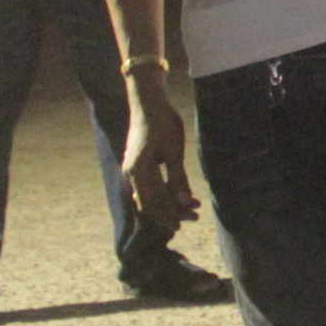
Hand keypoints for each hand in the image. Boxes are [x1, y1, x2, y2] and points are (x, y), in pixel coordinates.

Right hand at [120, 83, 199, 231]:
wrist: (148, 102)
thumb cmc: (162, 124)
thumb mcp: (174, 151)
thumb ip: (177, 178)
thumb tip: (184, 202)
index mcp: (138, 172)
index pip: (154, 203)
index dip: (170, 215)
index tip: (187, 222)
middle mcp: (131, 173)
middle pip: (151, 202)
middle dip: (173, 212)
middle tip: (194, 218)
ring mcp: (132, 169)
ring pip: (150, 195)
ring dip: (170, 203)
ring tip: (190, 208)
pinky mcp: (136, 164)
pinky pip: (148, 186)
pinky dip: (164, 192)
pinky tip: (177, 196)